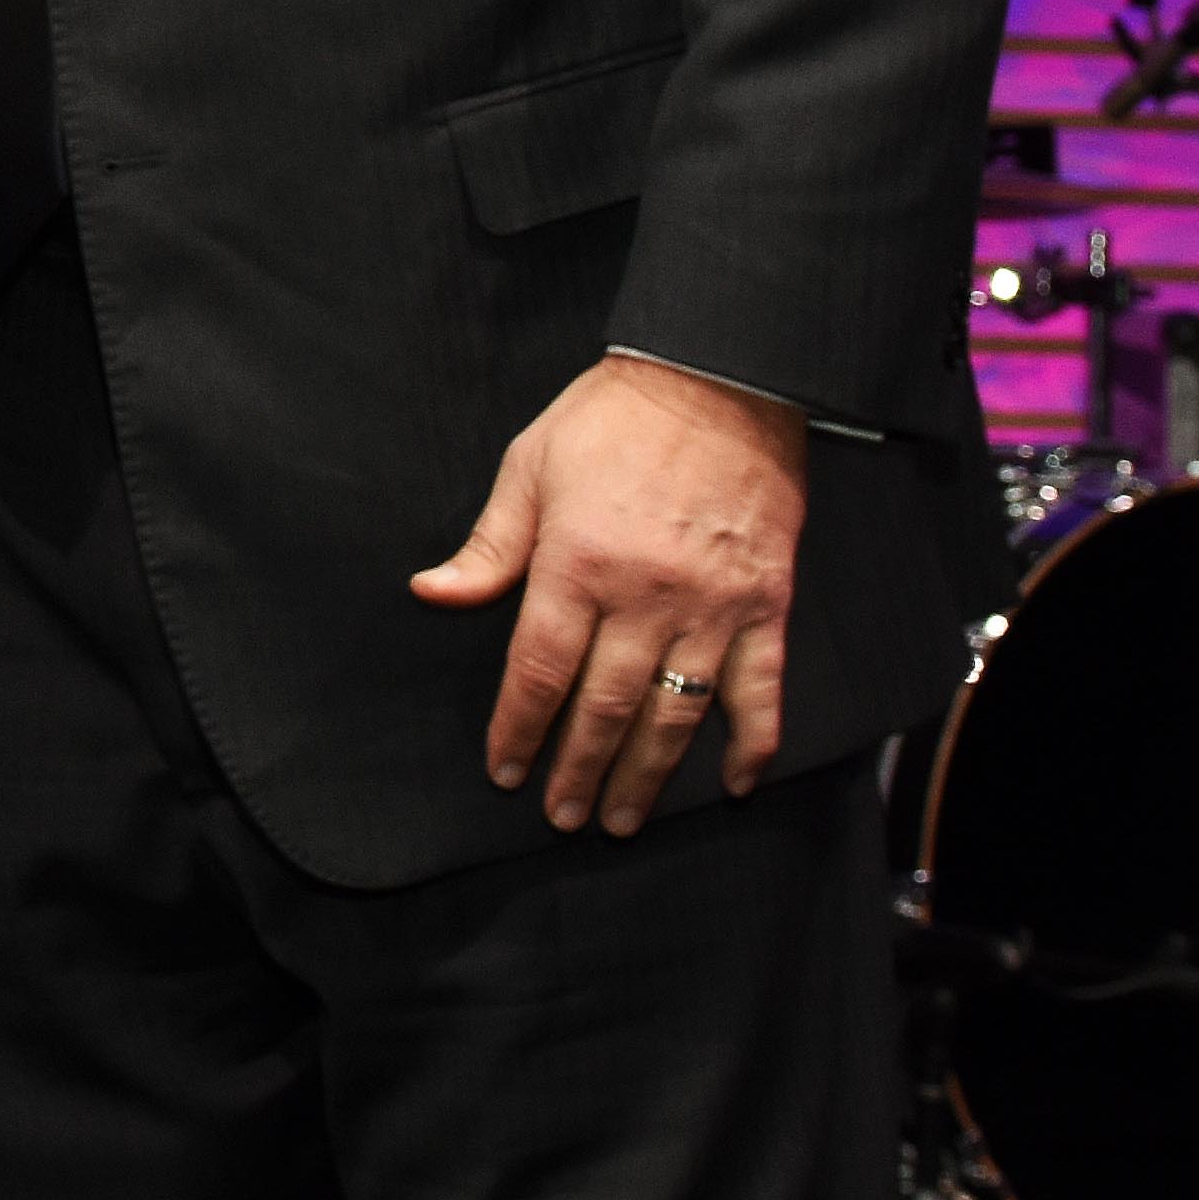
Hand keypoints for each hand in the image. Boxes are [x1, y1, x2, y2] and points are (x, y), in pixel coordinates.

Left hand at [411, 352, 805, 835]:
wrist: (719, 381)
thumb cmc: (610, 420)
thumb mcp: (529, 467)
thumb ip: (488, 546)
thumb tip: (431, 594)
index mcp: (576, 564)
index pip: (539, 671)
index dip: (519, 729)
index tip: (506, 771)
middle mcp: (644, 596)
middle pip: (606, 707)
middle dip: (578, 769)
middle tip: (563, 817)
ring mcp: (712, 605)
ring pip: (677, 714)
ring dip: (648, 775)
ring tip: (622, 818)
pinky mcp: (767, 604)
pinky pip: (763, 690)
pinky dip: (754, 743)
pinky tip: (738, 784)